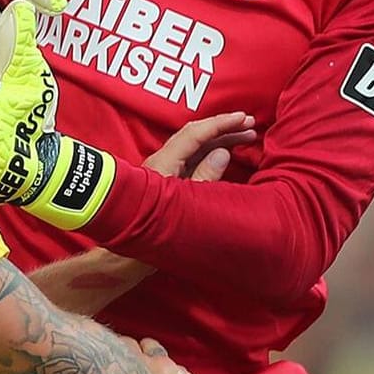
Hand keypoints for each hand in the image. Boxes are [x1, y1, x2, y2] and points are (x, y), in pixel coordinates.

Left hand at [33, 113, 254, 313]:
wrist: (122, 254)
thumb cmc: (150, 230)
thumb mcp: (185, 206)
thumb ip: (205, 177)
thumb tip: (223, 153)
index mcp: (165, 164)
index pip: (196, 134)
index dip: (221, 124)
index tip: (243, 119)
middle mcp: (163, 162)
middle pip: (196, 137)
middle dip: (224, 129)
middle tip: (251, 125)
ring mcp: (164, 172)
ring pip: (195, 148)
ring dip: (220, 141)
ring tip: (246, 138)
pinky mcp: (167, 183)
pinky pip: (193, 160)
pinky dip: (212, 154)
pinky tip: (226, 156)